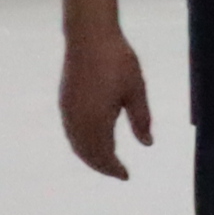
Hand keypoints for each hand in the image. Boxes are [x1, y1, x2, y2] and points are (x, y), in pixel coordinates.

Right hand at [59, 29, 151, 180]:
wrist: (90, 37)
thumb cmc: (119, 62)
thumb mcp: (136, 91)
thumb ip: (141, 120)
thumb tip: (147, 144)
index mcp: (96, 120)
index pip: (103, 154)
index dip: (113, 168)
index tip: (126, 176)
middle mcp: (77, 120)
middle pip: (86, 152)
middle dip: (101, 165)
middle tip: (118, 172)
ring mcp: (68, 111)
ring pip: (76, 143)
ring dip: (90, 155)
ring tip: (108, 161)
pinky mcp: (65, 101)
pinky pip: (71, 132)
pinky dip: (82, 143)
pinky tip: (93, 141)